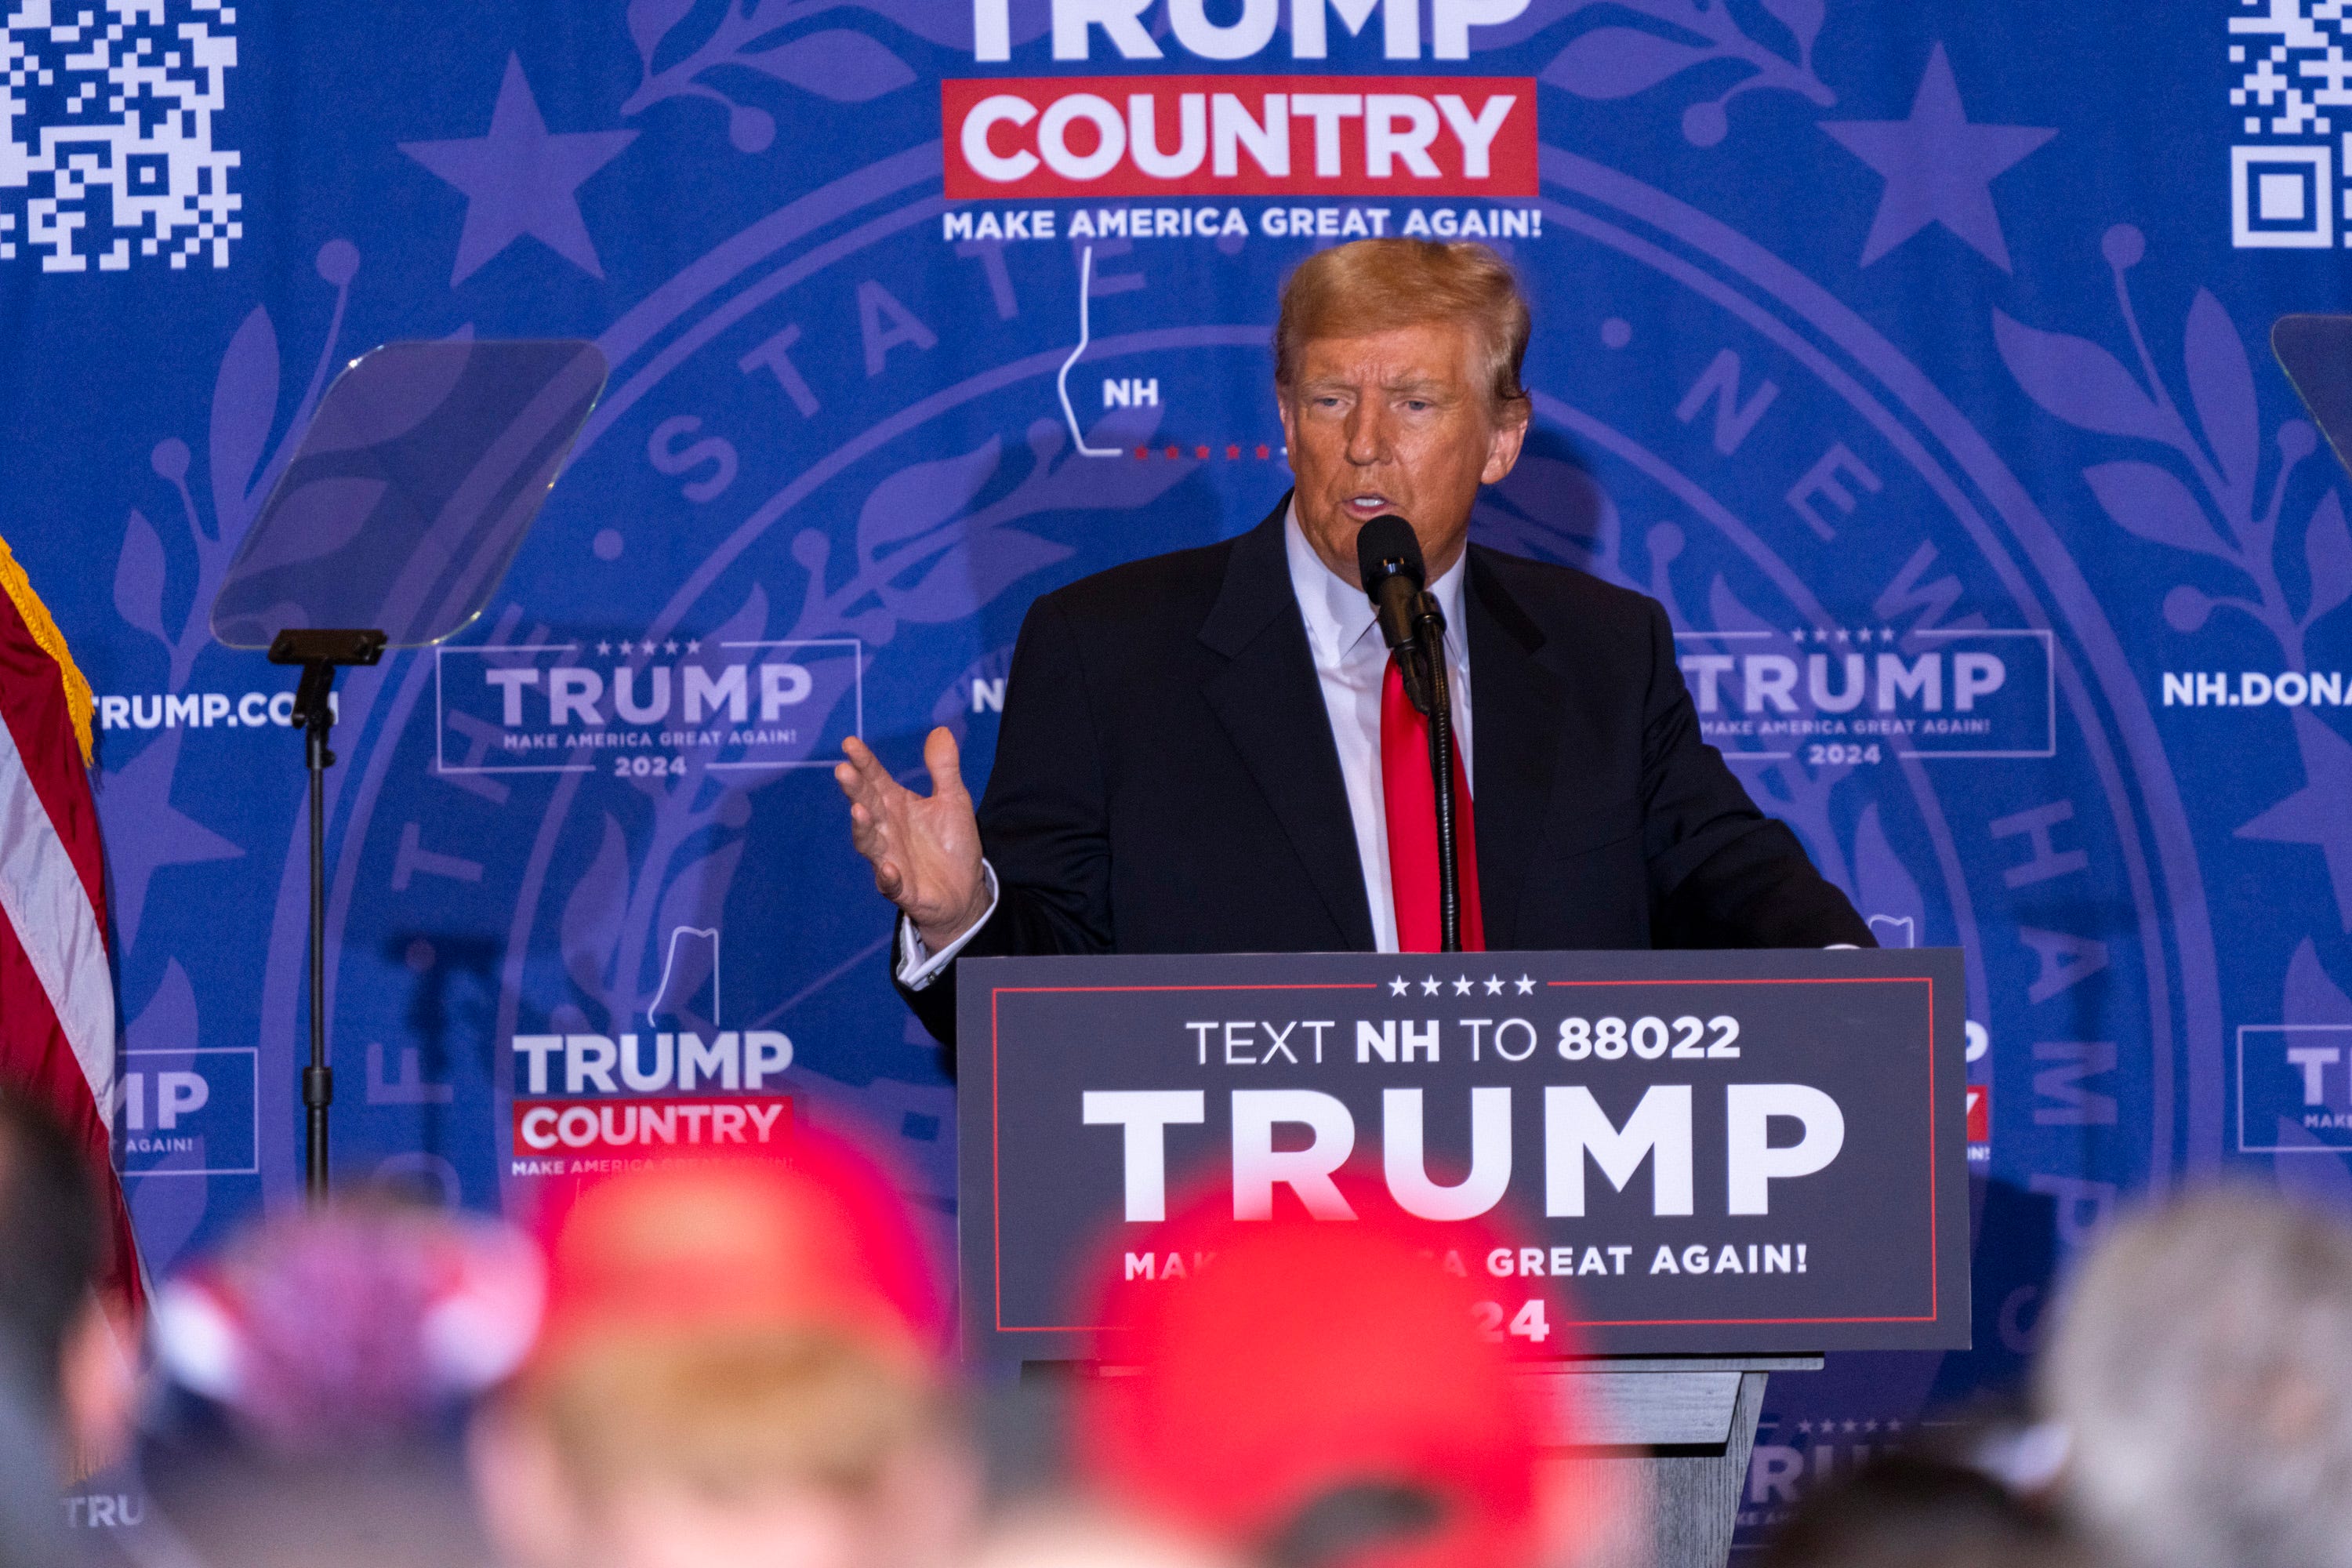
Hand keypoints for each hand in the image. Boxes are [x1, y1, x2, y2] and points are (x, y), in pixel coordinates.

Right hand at [836, 728, 990, 951]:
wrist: (964, 891)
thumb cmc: (952, 843)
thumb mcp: (954, 800)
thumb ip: (944, 768)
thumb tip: (940, 731)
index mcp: (896, 805)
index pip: (875, 779)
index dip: (864, 762)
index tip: (849, 743)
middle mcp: (887, 829)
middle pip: (867, 805)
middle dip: (855, 789)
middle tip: (843, 770)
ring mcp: (890, 859)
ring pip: (870, 843)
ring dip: (862, 828)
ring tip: (859, 811)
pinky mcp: (902, 889)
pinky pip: (891, 884)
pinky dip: (888, 877)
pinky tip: (889, 868)